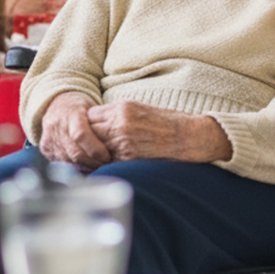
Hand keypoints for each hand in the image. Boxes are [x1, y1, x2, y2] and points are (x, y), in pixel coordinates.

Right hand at [38, 93, 111, 170]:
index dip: (95, 148)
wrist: (56, 104)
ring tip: (99, 167)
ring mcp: (49, 138)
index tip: (107, 156)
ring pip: (70, 161)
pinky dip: (77, 167)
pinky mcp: (45, 148)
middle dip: (94, 162)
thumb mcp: (92, 108)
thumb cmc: (80, 107)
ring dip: (87, 167)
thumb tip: (119, 141)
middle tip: (108, 166)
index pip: (81, 134)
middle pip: (76, 152)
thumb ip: (102, 123)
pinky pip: (63, 163)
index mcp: (70, 113)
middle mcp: (56, 126)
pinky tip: (87, 167)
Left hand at [86, 101, 231, 163]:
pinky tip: (105, 165)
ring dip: (93, 153)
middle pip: (88, 132)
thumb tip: (96, 121)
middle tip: (88, 146)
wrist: (187, 137)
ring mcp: (123, 142)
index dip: (89, 125)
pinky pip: (106, 162)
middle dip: (87, 140)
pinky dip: (103, 164)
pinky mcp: (128, 158)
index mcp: (122, 108)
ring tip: (94, 157)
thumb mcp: (139, 109)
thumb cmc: (166, 123)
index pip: (90, 116)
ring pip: (94, 148)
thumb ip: (116, 114)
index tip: (91, 131)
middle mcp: (120, 123)